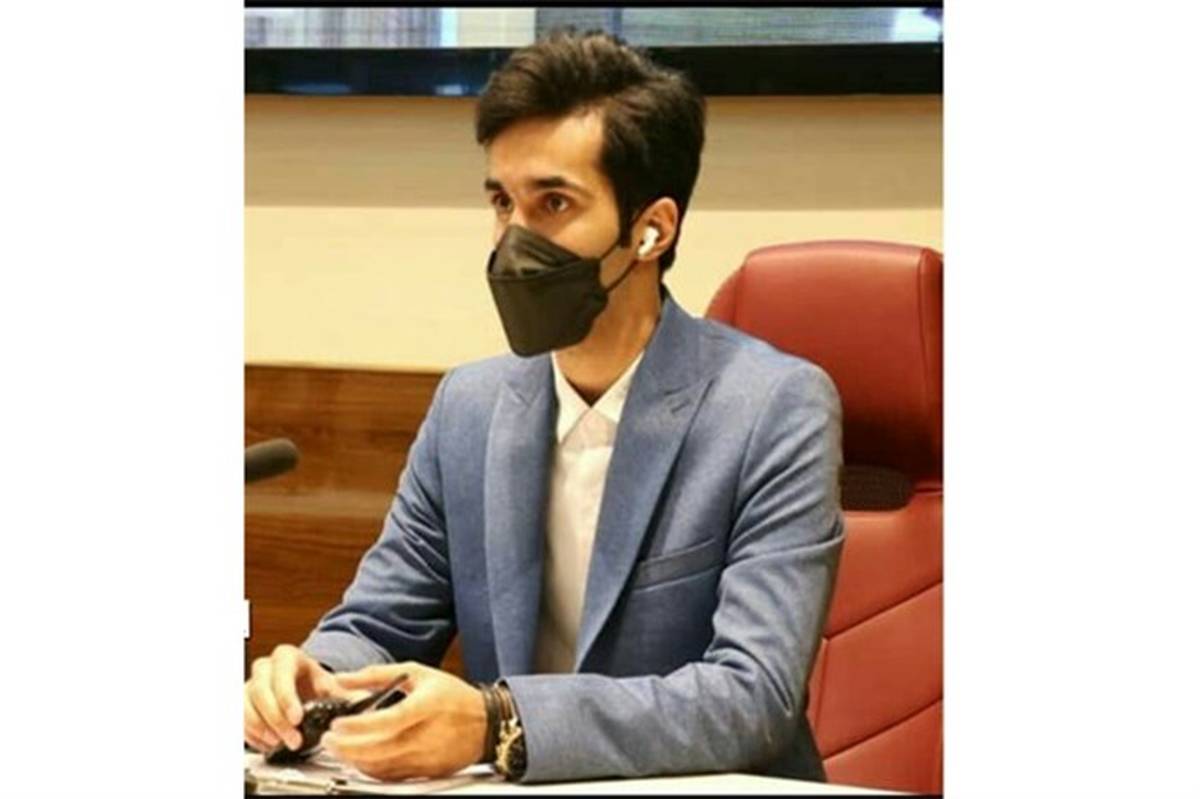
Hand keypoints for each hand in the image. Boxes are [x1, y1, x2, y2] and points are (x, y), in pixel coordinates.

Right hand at [243, 644, 350, 752]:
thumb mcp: (333, 685)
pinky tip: (268, 743)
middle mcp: (266, 667)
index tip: (297, 718)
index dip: (286, 697)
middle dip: (276, 719)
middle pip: (260, 691)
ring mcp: (251, 684)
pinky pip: (239, 718)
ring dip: (261, 727)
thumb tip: (363, 701)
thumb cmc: (316, 684)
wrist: (302, 688)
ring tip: (279, 743)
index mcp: (289, 657)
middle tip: (292, 739)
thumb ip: (346, 693)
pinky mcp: (243, 702)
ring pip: (245, 705)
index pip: (282, 673)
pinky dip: (252, 734)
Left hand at [320, 661, 487, 780]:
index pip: (389, 720)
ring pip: (382, 766)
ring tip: (339, 749)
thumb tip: (343, 678)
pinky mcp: (426, 772)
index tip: (337, 723)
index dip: (359, 725)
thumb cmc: (452, 696)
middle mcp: (426, 735)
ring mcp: (426, 757)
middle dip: (347, 747)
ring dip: (355, 760)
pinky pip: (392, 776)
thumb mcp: (419, 674)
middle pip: (380, 749)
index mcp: (426, 706)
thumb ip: (377, 675)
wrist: (486, 723)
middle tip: (328, 740)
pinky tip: (360, 760)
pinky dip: (371, 769)